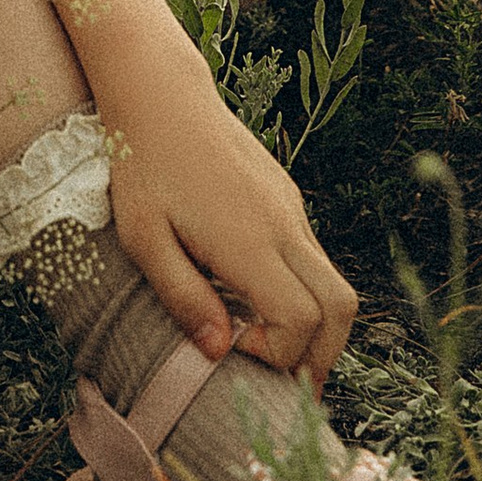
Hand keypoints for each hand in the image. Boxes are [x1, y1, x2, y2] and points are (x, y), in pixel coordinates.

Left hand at [106, 83, 358, 387]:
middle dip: (322, 356)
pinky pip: (313, 257)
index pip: (301, 320)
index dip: (278, 353)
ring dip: (316, 327)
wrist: (160, 94)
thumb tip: (220, 352)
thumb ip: (182, 297)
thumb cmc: (140, 167)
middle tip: (287, 387)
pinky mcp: (287, 197)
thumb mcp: (143, 239)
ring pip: (334, 282)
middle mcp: (284, 226)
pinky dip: (303, 294)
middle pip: (341, 308)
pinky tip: (260, 302)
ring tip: (276, 353)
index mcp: (250, 240)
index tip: (234, 350)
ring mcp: (292, 209)